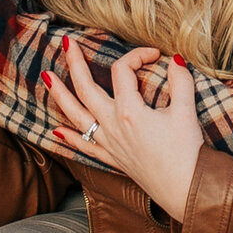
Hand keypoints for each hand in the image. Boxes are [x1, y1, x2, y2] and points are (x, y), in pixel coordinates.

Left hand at [48, 38, 202, 221]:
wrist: (184, 189)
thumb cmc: (186, 153)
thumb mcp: (186, 112)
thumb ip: (180, 82)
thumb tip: (176, 60)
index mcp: (129, 111)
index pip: (123, 71)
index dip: (137, 55)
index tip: (155, 55)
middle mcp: (112, 125)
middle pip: (86, 88)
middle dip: (75, 63)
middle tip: (67, 44)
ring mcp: (108, 143)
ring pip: (76, 115)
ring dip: (59, 95)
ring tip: (45, 77)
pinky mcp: (112, 158)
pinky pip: (84, 146)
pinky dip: (69, 137)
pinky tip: (56, 130)